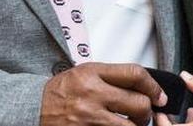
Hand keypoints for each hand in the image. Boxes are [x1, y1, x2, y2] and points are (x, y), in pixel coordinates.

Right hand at [40, 62, 166, 124]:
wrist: (34, 108)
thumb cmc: (62, 91)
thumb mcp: (84, 73)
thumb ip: (111, 76)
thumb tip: (144, 85)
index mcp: (92, 72)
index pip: (135, 74)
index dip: (153, 86)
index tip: (158, 95)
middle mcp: (92, 93)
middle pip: (138, 103)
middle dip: (146, 111)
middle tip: (144, 113)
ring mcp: (90, 117)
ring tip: (131, 124)